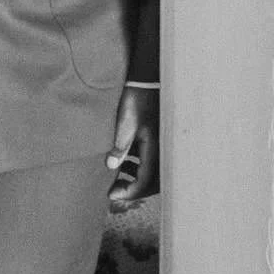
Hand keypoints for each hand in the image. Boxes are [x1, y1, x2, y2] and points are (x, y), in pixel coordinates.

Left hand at [107, 84, 158, 206]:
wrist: (148, 79)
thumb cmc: (137, 99)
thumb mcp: (125, 123)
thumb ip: (120, 146)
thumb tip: (111, 166)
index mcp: (156, 149)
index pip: (144, 183)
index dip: (127, 192)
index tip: (110, 194)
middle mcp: (162, 150)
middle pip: (151, 182)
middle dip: (132, 188)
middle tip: (113, 189)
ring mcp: (161, 145)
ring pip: (151, 172)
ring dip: (135, 177)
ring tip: (116, 176)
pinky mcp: (157, 139)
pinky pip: (150, 160)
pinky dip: (137, 165)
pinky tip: (124, 161)